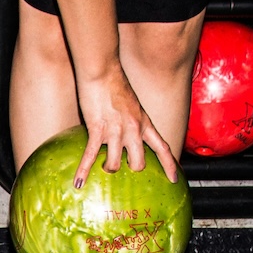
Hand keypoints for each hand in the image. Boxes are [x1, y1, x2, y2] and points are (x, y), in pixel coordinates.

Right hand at [73, 67, 177, 186]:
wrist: (103, 70)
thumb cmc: (114, 84)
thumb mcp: (131, 105)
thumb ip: (131, 121)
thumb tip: (124, 134)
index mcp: (144, 123)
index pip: (162, 148)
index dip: (169, 166)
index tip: (174, 180)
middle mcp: (134, 129)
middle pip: (139, 163)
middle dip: (130, 170)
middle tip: (122, 169)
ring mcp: (116, 131)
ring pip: (115, 164)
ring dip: (108, 169)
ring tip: (101, 167)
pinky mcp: (98, 129)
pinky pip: (90, 156)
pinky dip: (83, 171)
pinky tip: (78, 182)